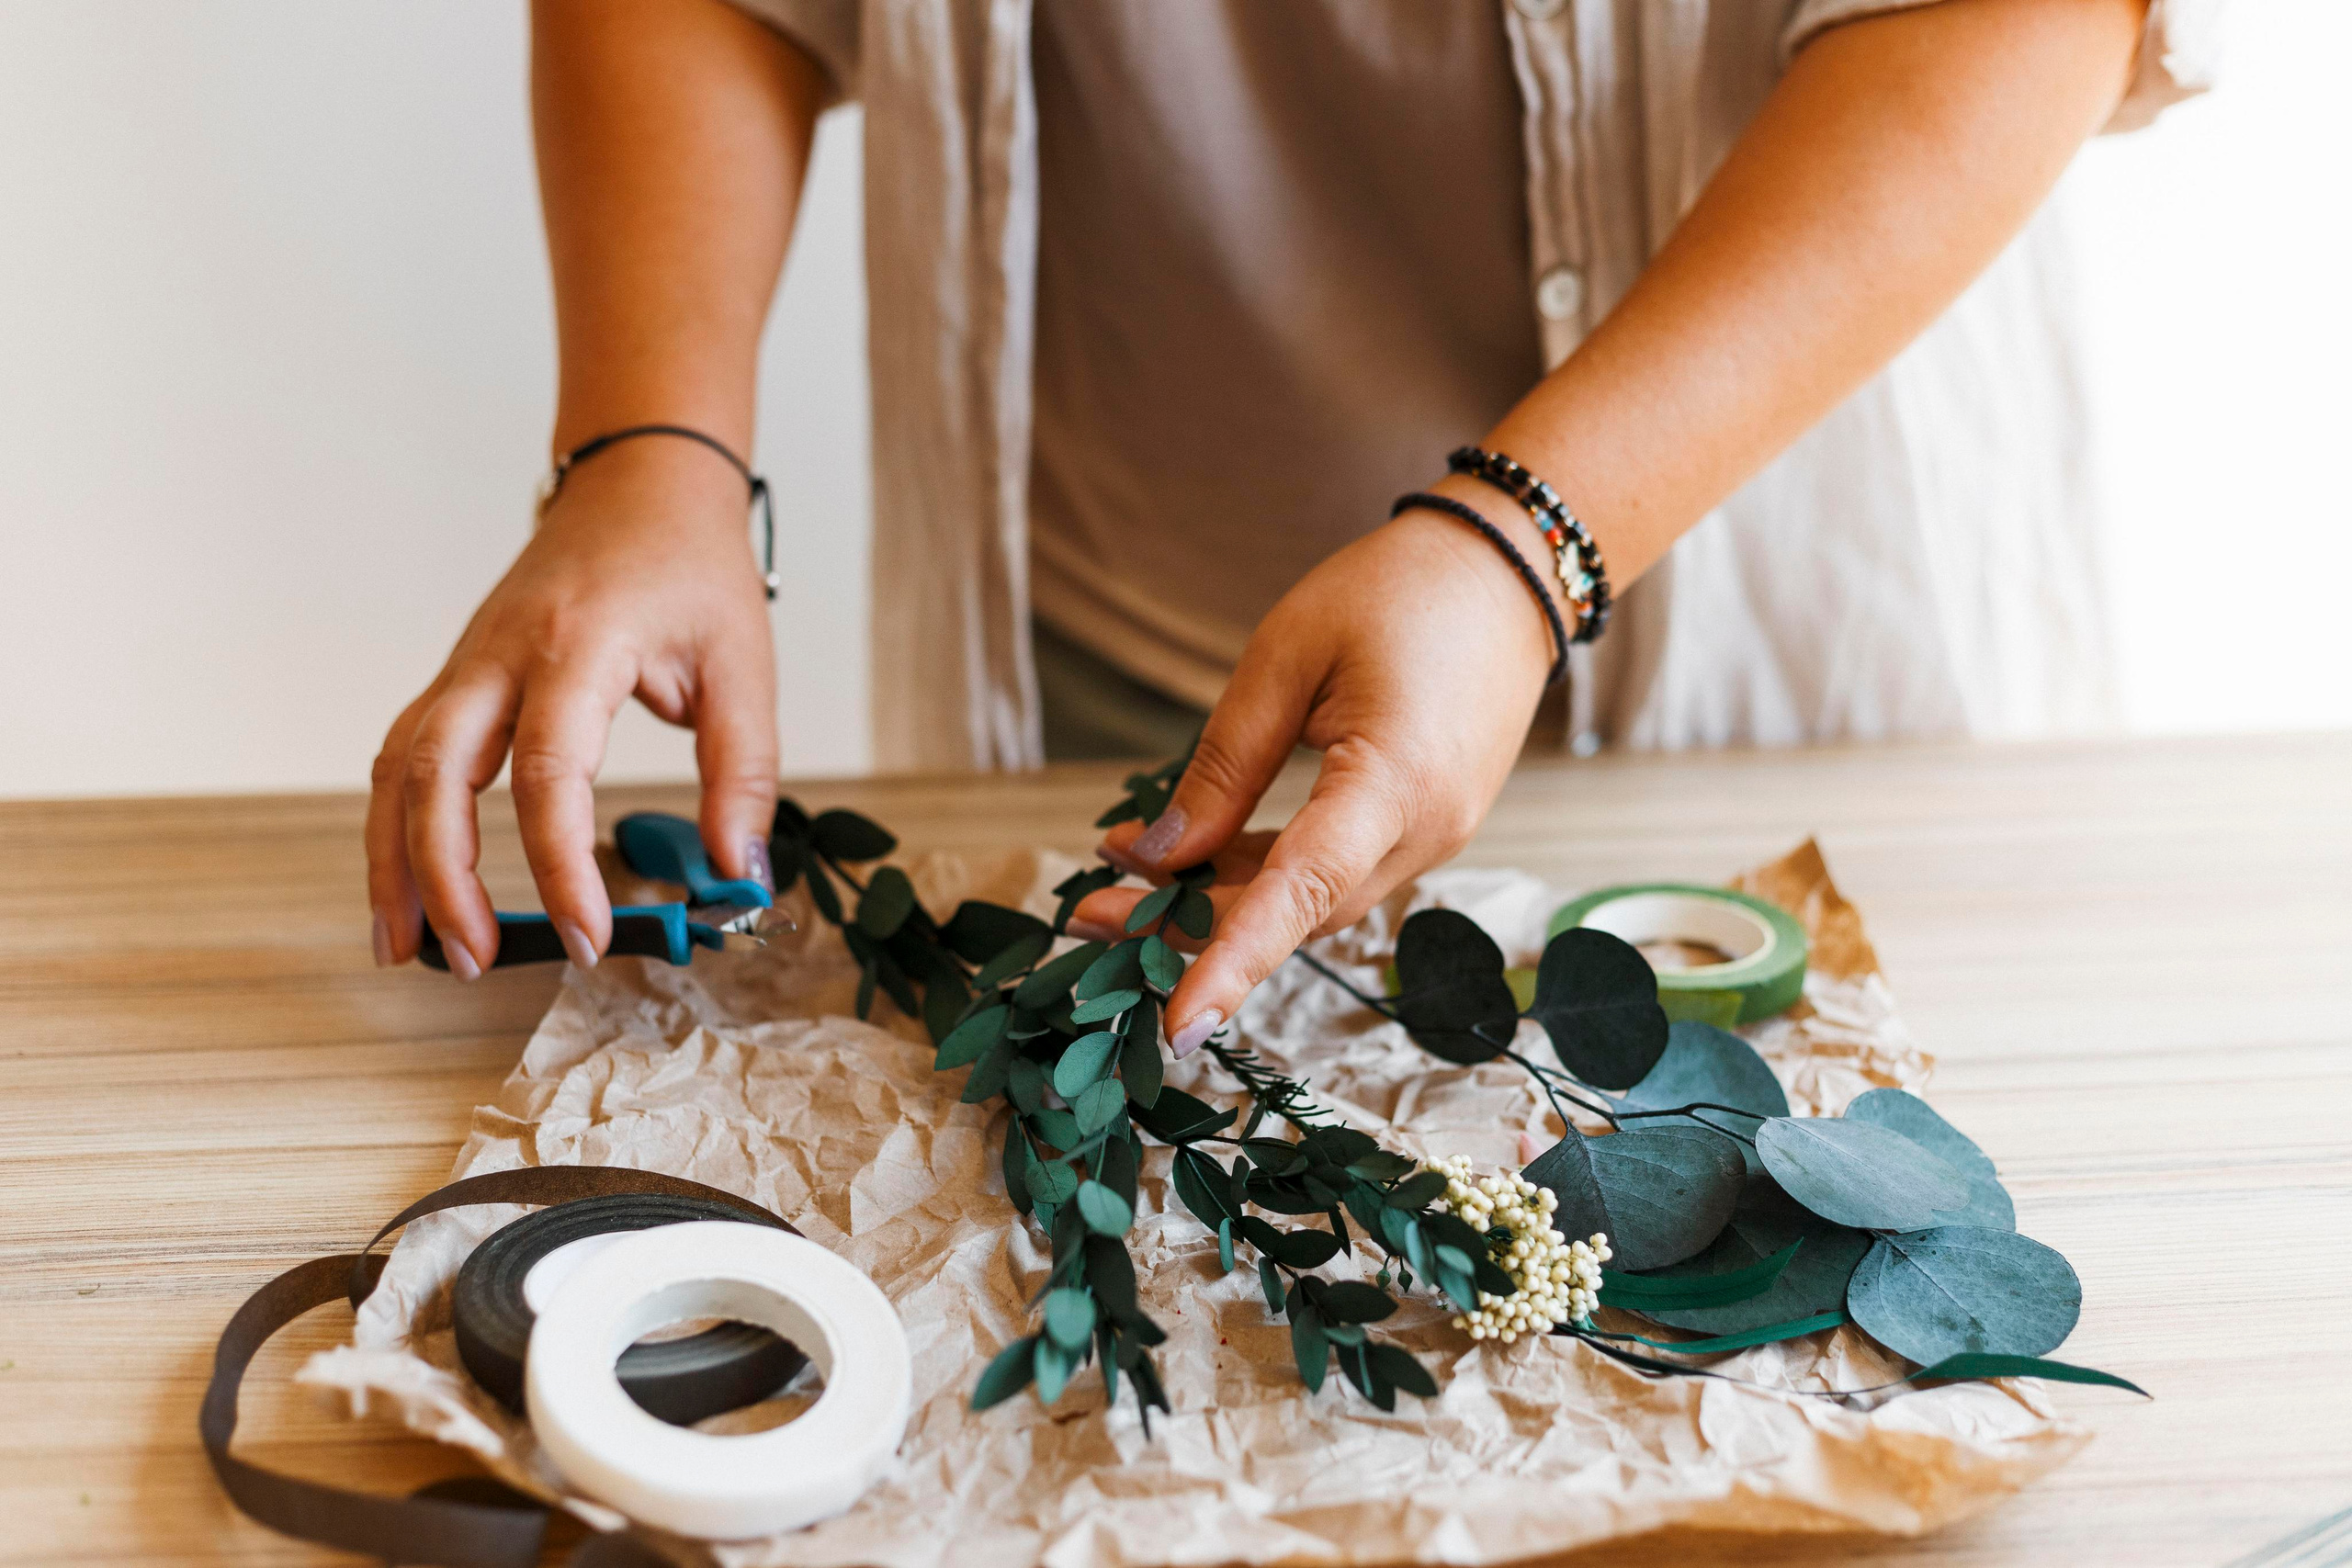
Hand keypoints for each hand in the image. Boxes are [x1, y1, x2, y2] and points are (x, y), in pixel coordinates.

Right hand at [367, 439, 777, 975]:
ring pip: (397, 766)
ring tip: (405, 948)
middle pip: (433, 771)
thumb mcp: (743, 667)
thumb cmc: (692, 570)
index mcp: (578, 646)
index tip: (590, 935)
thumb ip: (743, 776)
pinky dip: (395, 823)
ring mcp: (468, 662)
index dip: (559, 864)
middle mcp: (501, 653)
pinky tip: (405, 887)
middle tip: (470, 961)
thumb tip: (739, 877)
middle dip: (441, 876)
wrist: (643, 486)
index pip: (549, 772)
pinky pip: (403, 754)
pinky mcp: (458, 676)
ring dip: (392, 860)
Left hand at [1069, 481, 1557, 1052]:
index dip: (1232, 960)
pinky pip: (1336, 873)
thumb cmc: (1396, 591)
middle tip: (1089, 913)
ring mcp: (1437, 836)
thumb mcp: (1285, 656)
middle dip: (1192, 925)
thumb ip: (1223, 764)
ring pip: (1313, 901)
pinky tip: (1198, 858)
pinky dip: (1266, 877)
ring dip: (1223, 901)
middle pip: (1296, 910)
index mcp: (1396, 779)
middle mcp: (1427, 829)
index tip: (1177, 1022)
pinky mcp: (1427, 828)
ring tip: (1127, 880)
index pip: (1300, 891)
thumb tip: (1156, 855)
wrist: (1508, 572)